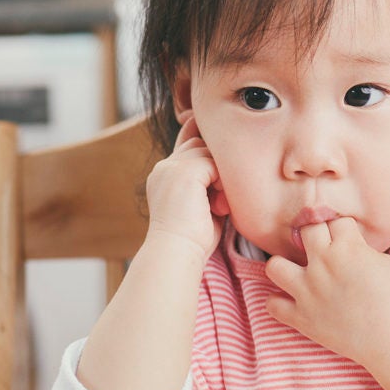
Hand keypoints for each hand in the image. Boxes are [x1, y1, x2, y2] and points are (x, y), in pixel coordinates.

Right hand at [145, 111, 228, 264]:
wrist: (177, 252)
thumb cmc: (194, 238)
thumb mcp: (202, 204)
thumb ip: (208, 184)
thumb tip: (224, 174)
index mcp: (164, 175)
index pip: (185, 143)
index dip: (199, 137)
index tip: (209, 142)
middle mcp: (164, 168)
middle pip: (198, 144)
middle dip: (214, 164)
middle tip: (218, 200)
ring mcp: (172, 167)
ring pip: (206, 151)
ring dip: (219, 176)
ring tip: (218, 206)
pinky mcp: (184, 171)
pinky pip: (212, 162)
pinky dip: (220, 183)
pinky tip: (218, 205)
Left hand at [264, 217, 389, 368]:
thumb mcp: (385, 261)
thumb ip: (362, 248)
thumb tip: (348, 246)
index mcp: (347, 248)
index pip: (335, 220)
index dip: (342, 227)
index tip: (346, 237)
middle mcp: (322, 265)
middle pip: (305, 229)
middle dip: (315, 233)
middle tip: (324, 246)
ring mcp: (307, 291)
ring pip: (275, 266)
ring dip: (285, 266)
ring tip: (297, 271)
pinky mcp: (301, 317)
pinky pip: (272, 305)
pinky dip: (280, 302)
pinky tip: (293, 300)